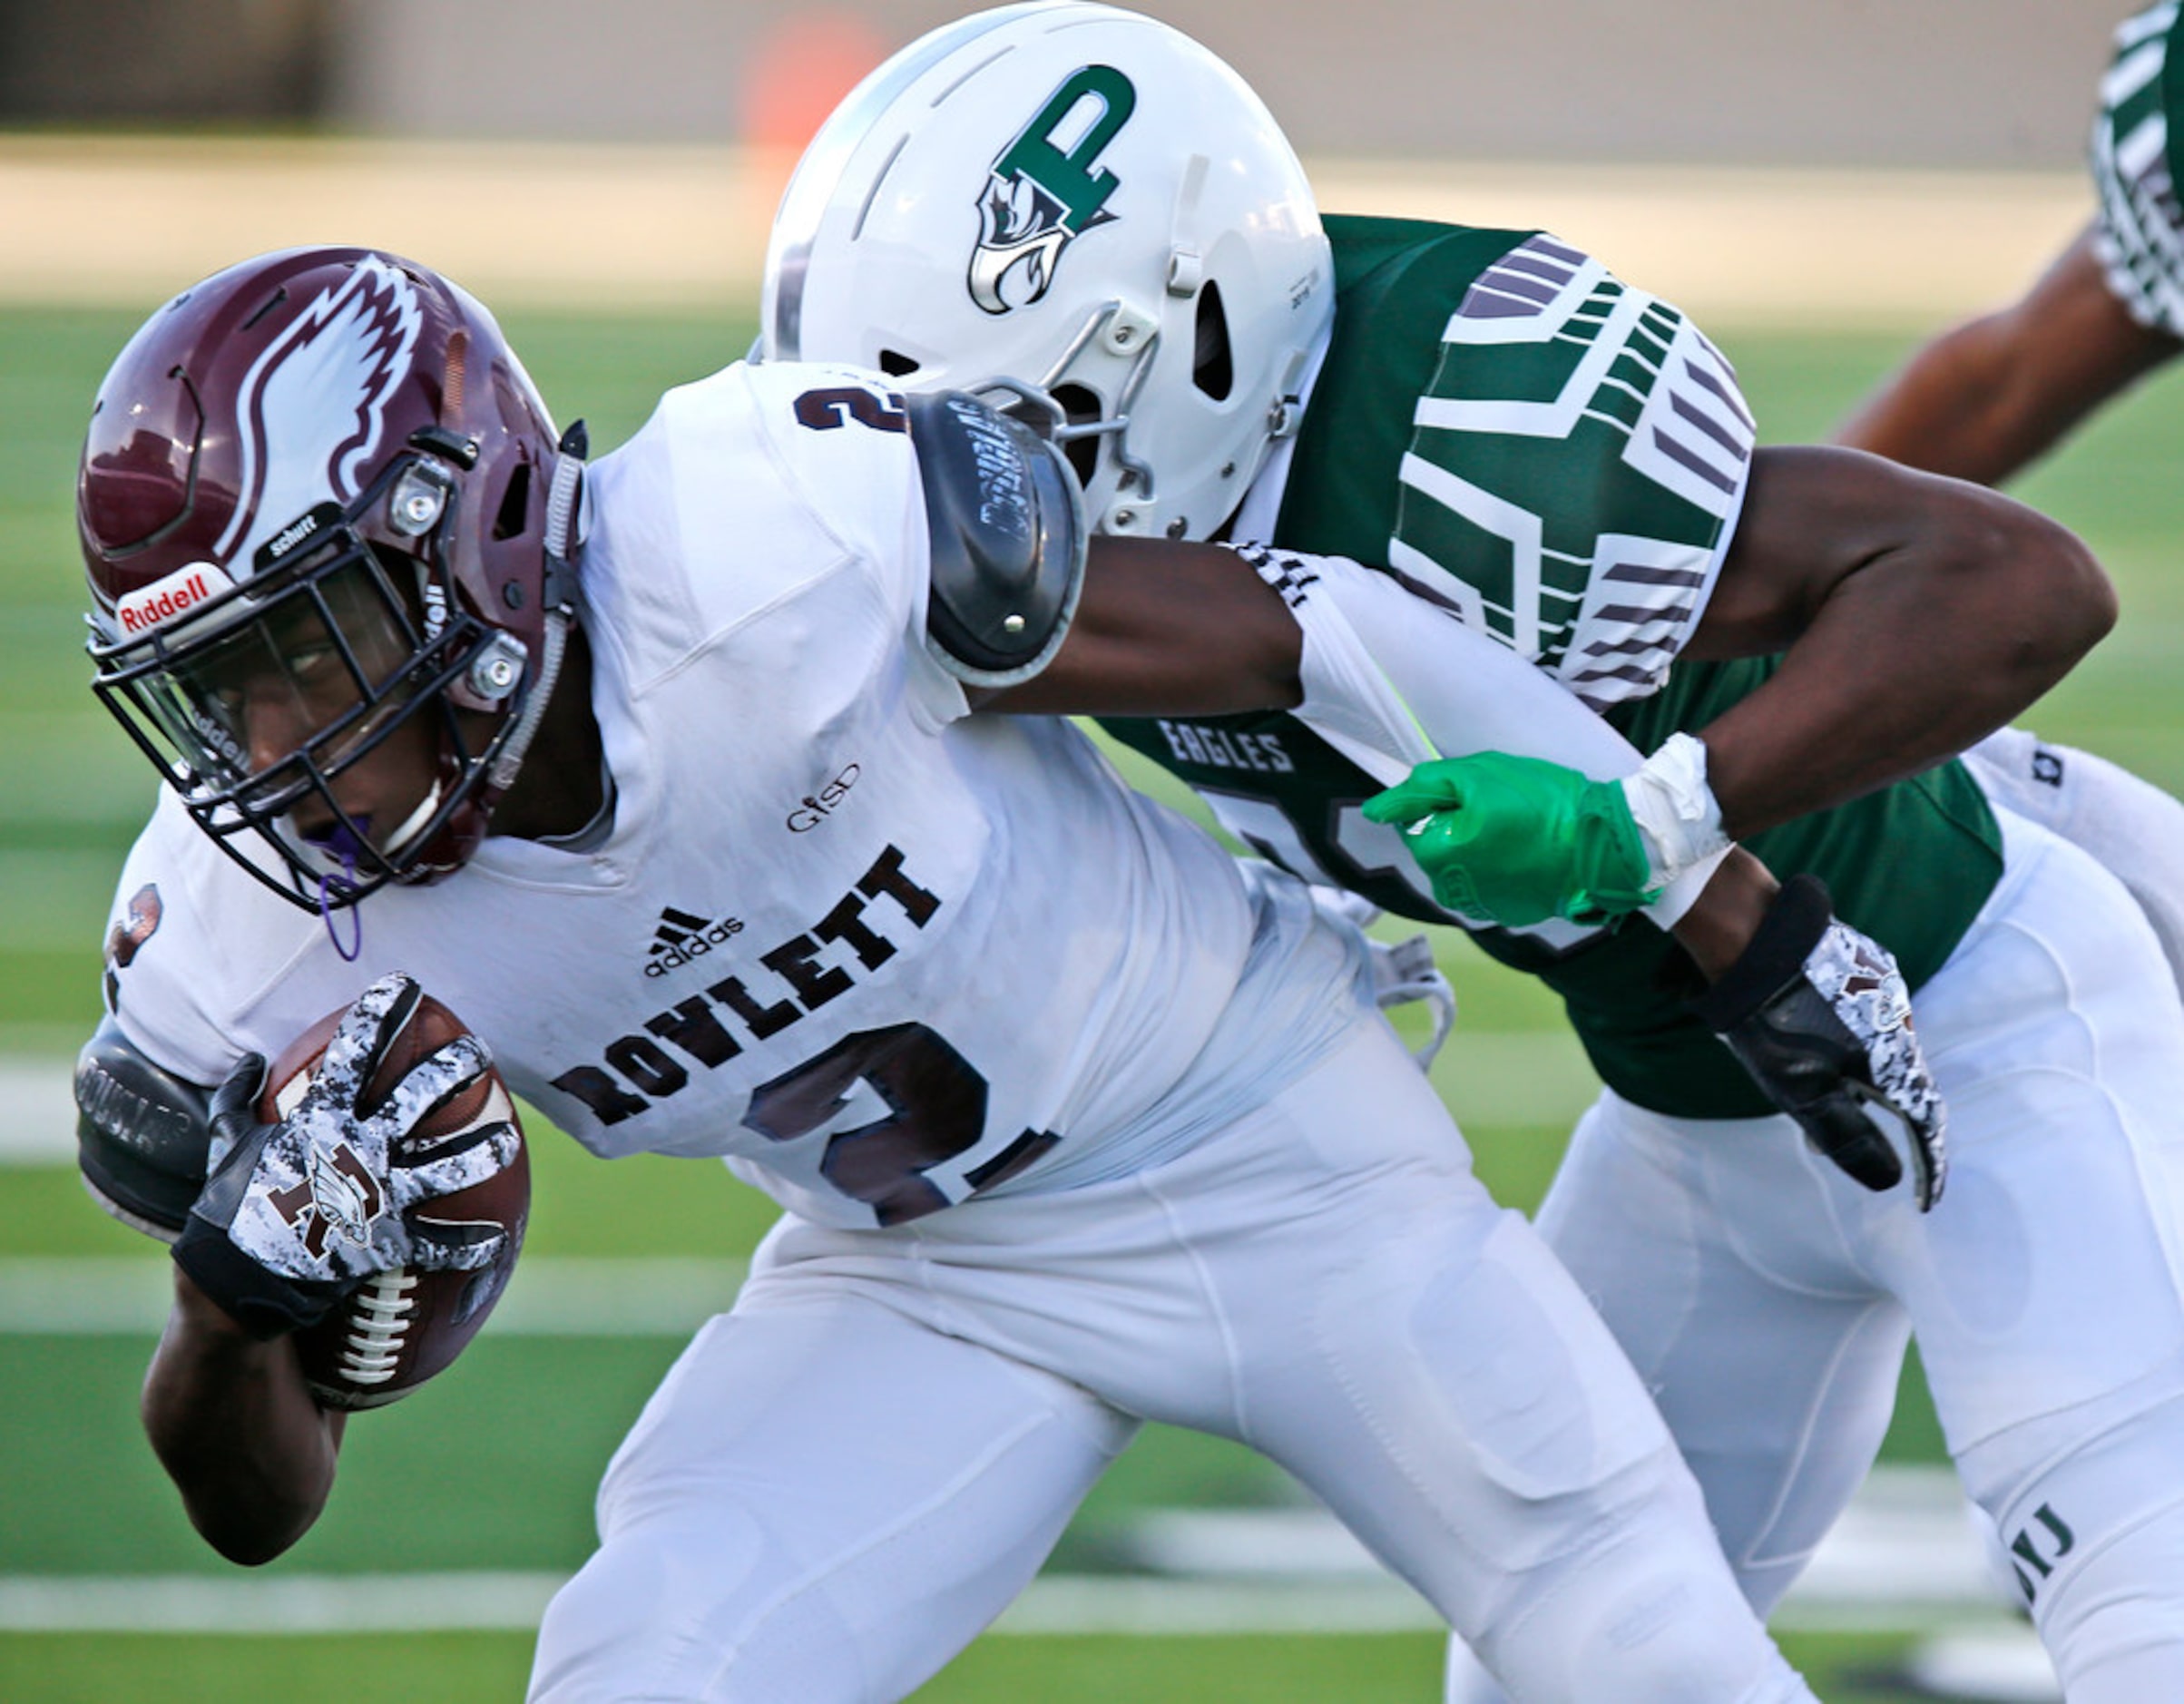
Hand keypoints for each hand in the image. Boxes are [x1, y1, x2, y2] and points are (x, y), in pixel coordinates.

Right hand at [172, 975, 521, 1337]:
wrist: (235, 1282)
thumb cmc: (232, 1207)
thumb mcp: (226, 1144)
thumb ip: (237, 1100)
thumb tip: (249, 1062)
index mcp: (321, 1120)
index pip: (356, 1050)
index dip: (382, 1012)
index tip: (405, 986)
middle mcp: (361, 1149)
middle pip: (422, 1096)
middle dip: (456, 1067)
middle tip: (479, 1052)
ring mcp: (380, 1196)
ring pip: (450, 1167)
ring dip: (485, 1152)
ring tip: (507, 1138)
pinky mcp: (390, 1242)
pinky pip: (442, 1245)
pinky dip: (471, 1246)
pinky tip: (497, 1241)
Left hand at [1362, 751, 1658, 926]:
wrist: (1603, 846)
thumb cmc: (1541, 805)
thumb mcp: (1477, 776)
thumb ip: (1422, 789)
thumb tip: (1376, 808)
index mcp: (1435, 855)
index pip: (1412, 818)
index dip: (1443, 798)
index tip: (1478, 793)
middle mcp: (1449, 890)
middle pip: (1436, 843)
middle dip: (1459, 822)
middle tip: (1503, 807)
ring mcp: (1479, 906)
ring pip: (1462, 862)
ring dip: (1479, 843)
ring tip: (1519, 828)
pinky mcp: (1506, 912)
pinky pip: (1488, 880)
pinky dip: (1500, 863)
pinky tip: (1528, 849)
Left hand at [1691, 875, 1946, 1209]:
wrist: (1751, 937)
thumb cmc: (1771, 1021)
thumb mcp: (1801, 1091)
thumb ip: (1845, 1135)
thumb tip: (1889, 1180)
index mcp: (1892, 1058)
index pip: (1926, 1121)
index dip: (1928, 1164)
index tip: (1926, 1199)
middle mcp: (1900, 1021)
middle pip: (1906, 1083)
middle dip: (1889, 1120)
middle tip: (1863, 1148)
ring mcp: (1883, 987)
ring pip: (1884, 1046)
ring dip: (1862, 1077)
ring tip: (1818, 1090)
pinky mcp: (1863, 963)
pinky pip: (1867, 1016)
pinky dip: (1850, 1041)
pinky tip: (1812, 1041)